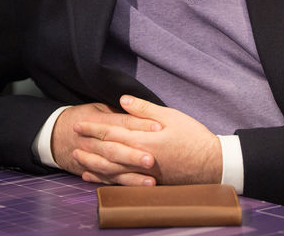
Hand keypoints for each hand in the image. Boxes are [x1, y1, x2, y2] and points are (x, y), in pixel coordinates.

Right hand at [51, 102, 160, 185]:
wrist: (54, 134)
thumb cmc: (84, 117)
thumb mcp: (99, 107)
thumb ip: (118, 110)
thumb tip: (137, 106)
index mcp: (97, 121)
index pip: (122, 122)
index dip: (140, 124)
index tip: (159, 127)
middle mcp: (93, 141)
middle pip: (115, 148)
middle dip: (133, 155)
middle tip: (152, 159)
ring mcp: (91, 158)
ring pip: (111, 168)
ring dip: (130, 176)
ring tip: (150, 181)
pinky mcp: (91, 171)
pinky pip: (106, 179)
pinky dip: (120, 184)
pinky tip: (136, 188)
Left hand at [73, 95, 222, 185]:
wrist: (211, 164)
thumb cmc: (193, 137)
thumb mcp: (171, 116)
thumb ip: (144, 110)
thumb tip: (122, 100)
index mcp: (143, 140)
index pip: (112, 133)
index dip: (94, 128)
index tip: (79, 123)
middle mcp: (139, 159)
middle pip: (107, 152)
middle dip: (88, 145)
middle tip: (71, 139)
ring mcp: (143, 174)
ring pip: (111, 170)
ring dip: (93, 164)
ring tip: (78, 159)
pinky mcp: (148, 182)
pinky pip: (121, 182)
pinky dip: (105, 179)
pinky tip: (96, 177)